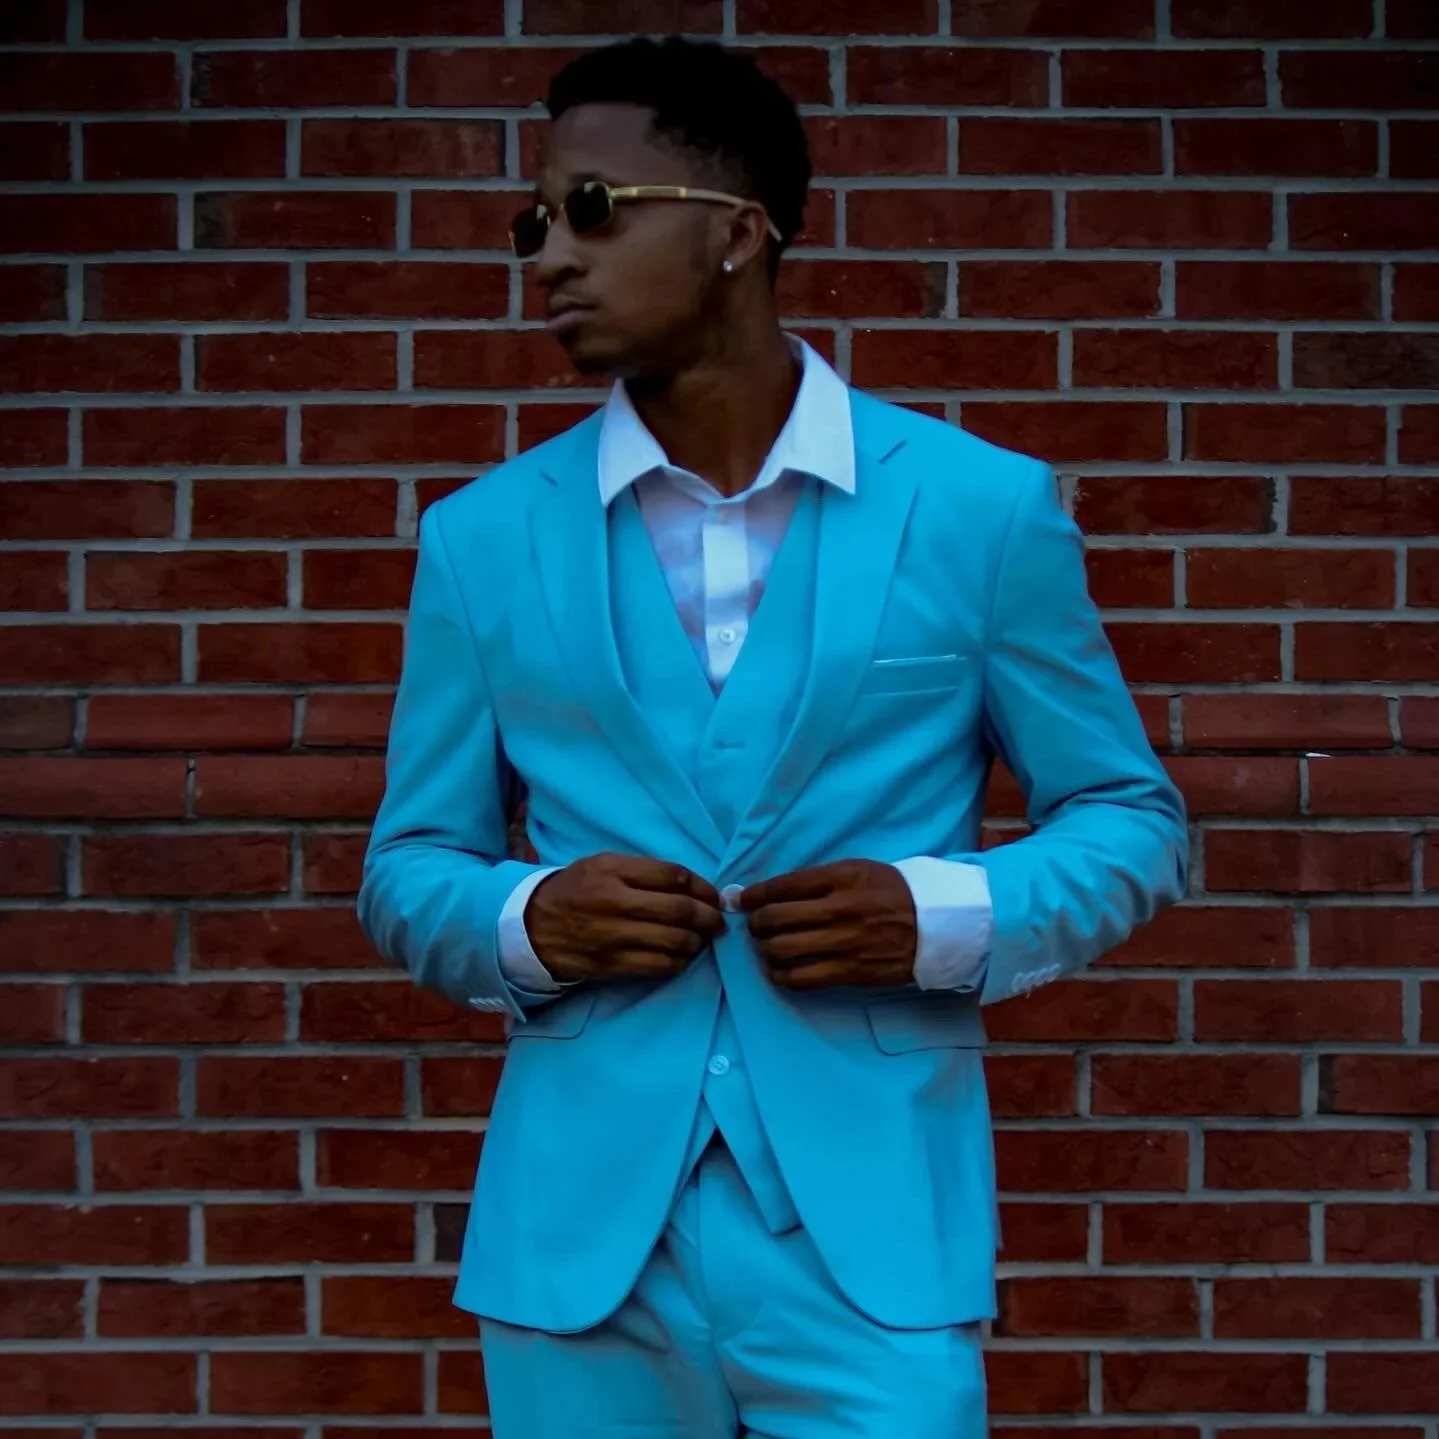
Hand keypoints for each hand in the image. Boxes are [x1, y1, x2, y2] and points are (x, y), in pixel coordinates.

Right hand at [525, 853, 726, 983]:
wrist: (532, 927)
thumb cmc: (575, 890)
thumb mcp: (602, 864)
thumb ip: (642, 870)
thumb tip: (691, 884)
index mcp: (613, 870)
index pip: (672, 875)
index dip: (702, 886)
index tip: (713, 895)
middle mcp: (614, 901)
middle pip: (679, 909)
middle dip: (709, 917)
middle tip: (718, 921)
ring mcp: (612, 936)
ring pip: (674, 940)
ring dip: (698, 941)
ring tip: (702, 939)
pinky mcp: (611, 964)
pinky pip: (658, 966)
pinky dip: (679, 961)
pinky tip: (682, 956)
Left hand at [740, 859, 917, 989]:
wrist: (937, 925)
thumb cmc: (893, 892)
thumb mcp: (858, 870)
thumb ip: (818, 879)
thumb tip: (773, 891)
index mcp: (840, 878)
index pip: (782, 886)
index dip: (754, 895)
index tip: (741, 900)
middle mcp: (838, 909)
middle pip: (775, 918)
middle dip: (755, 924)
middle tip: (755, 926)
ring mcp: (843, 943)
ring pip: (782, 950)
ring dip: (765, 950)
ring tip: (767, 948)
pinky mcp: (850, 972)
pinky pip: (802, 978)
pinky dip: (782, 976)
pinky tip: (780, 971)